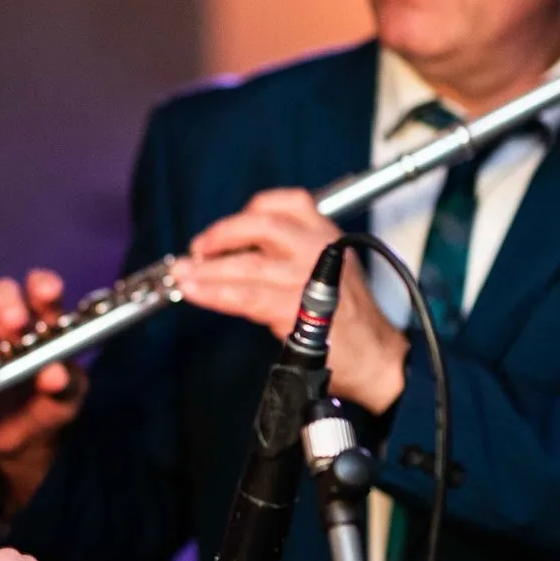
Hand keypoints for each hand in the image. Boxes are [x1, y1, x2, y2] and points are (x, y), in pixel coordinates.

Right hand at [0, 269, 85, 505]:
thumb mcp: (67, 399)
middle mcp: (9, 326)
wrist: (24, 442)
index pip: (42, 293)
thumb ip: (65, 387)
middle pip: (1, 295)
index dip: (43, 285)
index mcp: (44, 323)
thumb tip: (56, 375)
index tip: (48, 293)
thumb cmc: (50, 405)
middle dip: (6, 304)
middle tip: (14, 323)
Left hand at [176, 189, 408, 412]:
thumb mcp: (327, 269)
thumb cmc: (348, 317)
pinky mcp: (296, 309)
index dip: (246, 213)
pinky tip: (197, 292)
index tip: (223, 231)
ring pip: (247, 265)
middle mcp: (319, 248)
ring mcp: (308, 278)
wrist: (376, 357)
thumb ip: (288, 254)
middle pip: (261, 225)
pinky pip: (246, 296)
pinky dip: (215, 293)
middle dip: (221, 235)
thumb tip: (232, 254)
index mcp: (326, 233)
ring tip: (182, 275)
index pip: (284, 203)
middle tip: (196, 251)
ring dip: (207, 270)